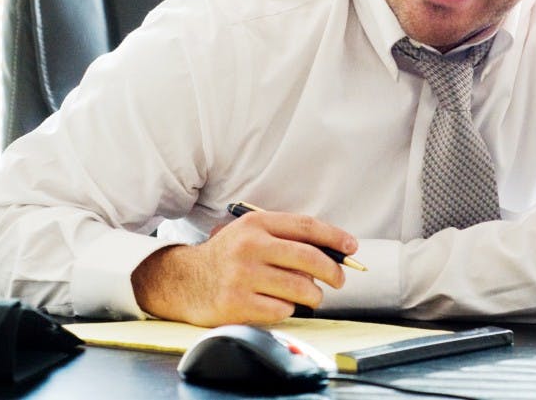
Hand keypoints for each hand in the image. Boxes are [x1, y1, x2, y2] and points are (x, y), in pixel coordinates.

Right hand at [131, 210, 358, 325]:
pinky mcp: (236, 303)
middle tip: (339, 279)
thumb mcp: (251, 235)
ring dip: (313, 295)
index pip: (306, 226)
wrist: (183, 281)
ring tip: (309, 296)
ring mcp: (242, 276)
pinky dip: (288, 310)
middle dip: (333, 271)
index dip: (334, 237)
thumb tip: (333, 252)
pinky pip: (282, 310)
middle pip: (309, 258)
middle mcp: (249, 247)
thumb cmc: (228, 258)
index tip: (352, 247)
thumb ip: (286, 238)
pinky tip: (278, 305)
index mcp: (256, 225)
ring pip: (301, 288)